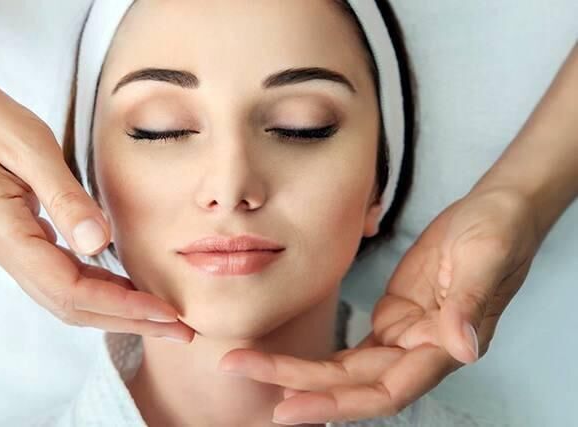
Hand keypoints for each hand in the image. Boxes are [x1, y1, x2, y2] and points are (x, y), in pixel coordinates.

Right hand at [0, 69, 194, 341]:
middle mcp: (2, 248)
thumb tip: (100, 244)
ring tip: (159, 316)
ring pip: (64, 296)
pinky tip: (123, 286)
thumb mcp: (29, 146)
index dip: (119, 305)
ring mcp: (7, 245)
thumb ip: (64, 197)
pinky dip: (96, 287)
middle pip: (69, 305)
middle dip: (126, 321)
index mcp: (1, 229)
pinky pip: (59, 275)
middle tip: (178, 330)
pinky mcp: (16, 235)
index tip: (165, 312)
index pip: (68, 288)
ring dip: (113, 310)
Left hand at [218, 187, 540, 423]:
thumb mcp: (486, 259)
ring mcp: (404, 339)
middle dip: (297, 384)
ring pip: (345, 371)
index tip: (289, 406)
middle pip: (352, 385)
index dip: (338, 403)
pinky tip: (287, 358)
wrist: (494, 213)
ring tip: (250, 362)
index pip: (385, 391)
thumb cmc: (497, 233)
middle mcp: (420, 353)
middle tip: (241, 369)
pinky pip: (352, 351)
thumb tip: (463, 349)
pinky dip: (319, 357)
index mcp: (441, 347)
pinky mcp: (394, 320)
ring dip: (299, 372)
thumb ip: (470, 304)